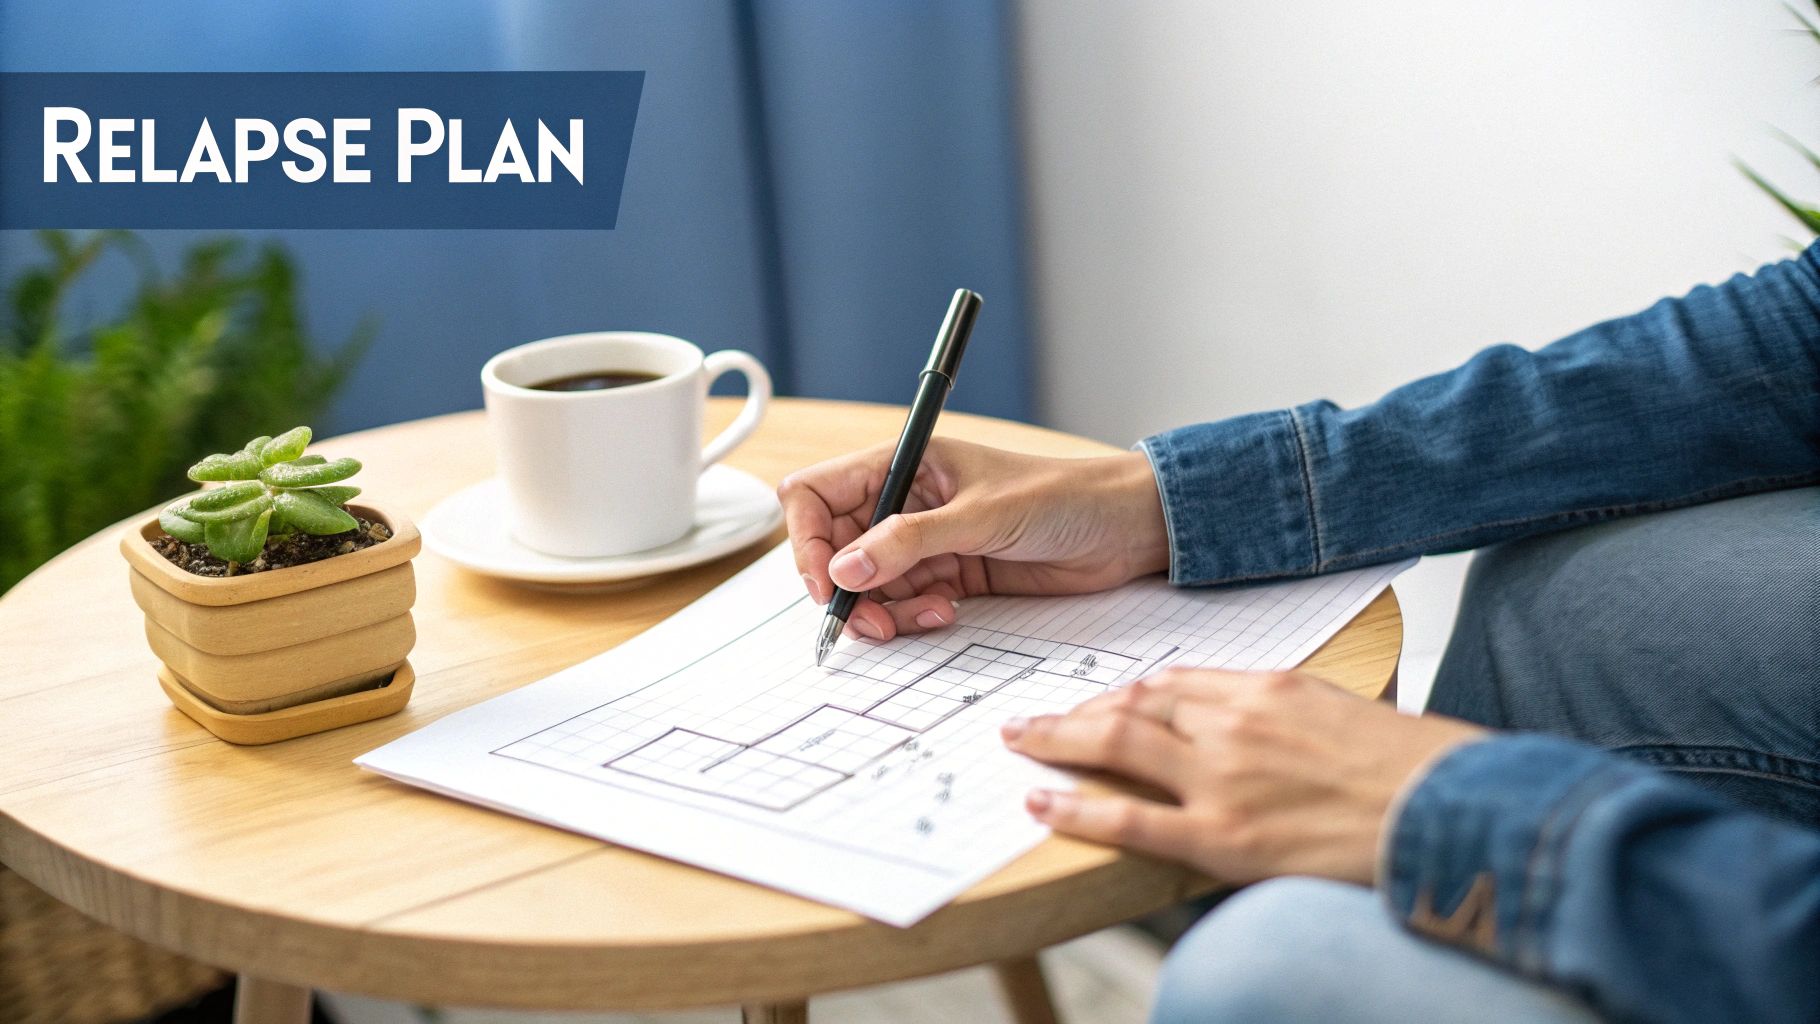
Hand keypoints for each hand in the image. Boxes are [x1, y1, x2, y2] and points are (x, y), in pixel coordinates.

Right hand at [778, 438, 1169, 640]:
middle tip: (869, 621)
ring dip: (881, 609)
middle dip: (844, 588)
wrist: (1124, 529)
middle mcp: (906, 501)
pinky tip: (943, 613)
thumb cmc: (1064, 496)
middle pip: (835, 548)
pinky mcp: (949, 575)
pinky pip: (903, 602)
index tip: (826, 582)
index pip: (819, 494)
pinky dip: (910, 616)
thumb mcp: (982, 515)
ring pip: (868, 584)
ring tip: (923, 616)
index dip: (807, 538)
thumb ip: (910, 542)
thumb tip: (845, 569)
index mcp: (905, 463)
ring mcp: (925, 541)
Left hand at [1000, 669, 1486, 884]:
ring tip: (1023, 744)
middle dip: (1075, 710)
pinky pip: (1130, 818)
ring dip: (1060, 742)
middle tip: (1033, 717)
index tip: (1098, 704)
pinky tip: (1044, 805)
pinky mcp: (1224, 836)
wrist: (1452, 812)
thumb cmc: (1412, 771)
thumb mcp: (1345, 714)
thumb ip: (1285, 714)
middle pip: (1133, 704)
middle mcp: (1237, 722)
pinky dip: (1078, 809)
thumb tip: (1251, 728)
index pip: (1174, 682)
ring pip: (1118, 745)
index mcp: (1269, 688)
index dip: (1125, 694)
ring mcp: (1225, 778)